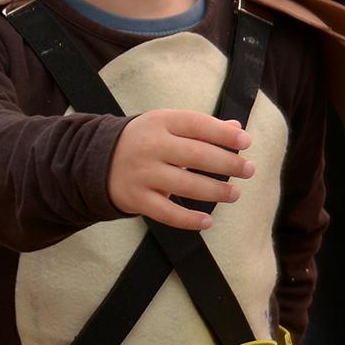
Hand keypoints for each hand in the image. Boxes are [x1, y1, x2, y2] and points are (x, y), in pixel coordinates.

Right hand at [106, 110, 252, 230]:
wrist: (96, 160)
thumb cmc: (144, 141)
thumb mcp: (167, 125)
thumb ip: (201, 127)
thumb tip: (237, 130)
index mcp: (159, 122)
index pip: (197, 125)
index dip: (224, 135)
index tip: (246, 143)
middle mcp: (149, 146)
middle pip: (196, 155)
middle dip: (228, 164)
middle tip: (249, 170)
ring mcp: (141, 173)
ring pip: (186, 185)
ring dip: (216, 191)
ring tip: (234, 194)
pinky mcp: (135, 198)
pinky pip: (166, 213)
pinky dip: (188, 220)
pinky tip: (207, 222)